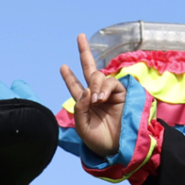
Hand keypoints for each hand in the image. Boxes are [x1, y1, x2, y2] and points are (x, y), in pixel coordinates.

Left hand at [59, 33, 126, 158]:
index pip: (76, 86)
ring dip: (95, 85)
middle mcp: (97, 95)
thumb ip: (80, 108)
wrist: (118, 148)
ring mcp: (109, 93)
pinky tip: (101, 98)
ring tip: (96, 100)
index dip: (69, 77)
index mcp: (85, 104)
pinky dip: (104, 88)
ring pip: (98, 77)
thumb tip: (86, 90)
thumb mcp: (82, 127)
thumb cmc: (99, 141)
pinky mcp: (121, 93)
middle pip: (90, 70)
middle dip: (85, 53)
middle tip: (80, 36)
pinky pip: (111, 83)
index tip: (63, 66)